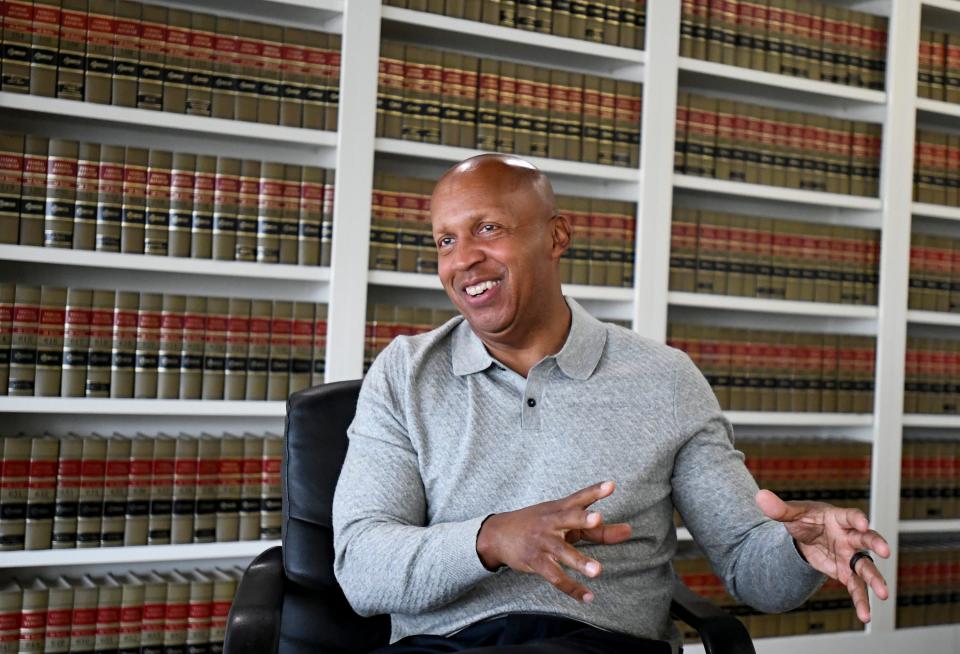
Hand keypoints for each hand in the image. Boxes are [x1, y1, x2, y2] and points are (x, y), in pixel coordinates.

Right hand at [476, 480, 631, 602]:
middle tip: (597, 518)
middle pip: (569, 519)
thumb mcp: (561, 520)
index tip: (611, 485)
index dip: (595, 491)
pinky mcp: (536, 561)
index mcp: (559, 509)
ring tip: (598, 571)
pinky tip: (588, 597)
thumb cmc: (538, 525)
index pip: (580, 498)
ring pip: (563, 552)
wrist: (498, 534)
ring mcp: (543, 543)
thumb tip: (629, 531)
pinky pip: (555, 576)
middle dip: (583, 519)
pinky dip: (572, 588)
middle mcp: (552, 523)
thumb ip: (596, 528)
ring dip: (580, 561)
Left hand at [756, 489, 889, 622]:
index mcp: (838, 518)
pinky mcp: (845, 573)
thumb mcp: (791, 514)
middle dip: (875, 544)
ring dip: (875, 579)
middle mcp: (849, 537)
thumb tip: (760, 497)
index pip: (850, 516)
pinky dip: (861, 601)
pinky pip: (856, 587)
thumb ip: (779, 509)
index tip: (862, 523)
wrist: (805, 538)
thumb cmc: (804, 520)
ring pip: (866, 567)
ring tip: (883, 594)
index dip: (857, 519)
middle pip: (866, 539)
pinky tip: (866, 616)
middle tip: (885, 551)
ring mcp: (850, 556)